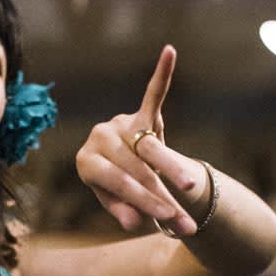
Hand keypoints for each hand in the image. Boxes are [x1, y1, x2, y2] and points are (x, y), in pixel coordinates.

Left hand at [75, 44, 208, 234]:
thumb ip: (123, 212)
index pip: (119, 183)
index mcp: (85, 163)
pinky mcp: (140, 113)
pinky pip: (153, 94)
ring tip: (190, 188)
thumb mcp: (119, 205)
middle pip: (137, 168)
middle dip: (162, 195)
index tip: (168, 220)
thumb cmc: (121, 191)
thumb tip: (131, 222)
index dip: (145, 203)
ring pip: (152, 148)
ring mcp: (119, 123)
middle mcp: (98, 137)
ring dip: (173, 170)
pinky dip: (162, 74)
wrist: (127, 170)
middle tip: (183, 218)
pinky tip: (170, 52)